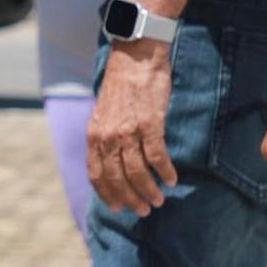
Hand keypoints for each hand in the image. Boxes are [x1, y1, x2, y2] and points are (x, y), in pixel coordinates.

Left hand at [87, 42, 178, 214]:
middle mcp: (107, 136)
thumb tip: (111, 160)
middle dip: (131, 198)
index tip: (119, 207)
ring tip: (158, 200)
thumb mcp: (103, 112)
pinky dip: (165, 171)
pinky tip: (171, 180)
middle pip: (117, 178)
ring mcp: (128, 131)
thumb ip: (104, 136)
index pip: (97, 175)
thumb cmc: (122, 84)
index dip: (107, 194)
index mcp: (94, 135)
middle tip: (143, 210)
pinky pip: (157, 156)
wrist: (135, 56)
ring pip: (137, 172)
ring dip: (149, 190)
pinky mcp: (149, 124)